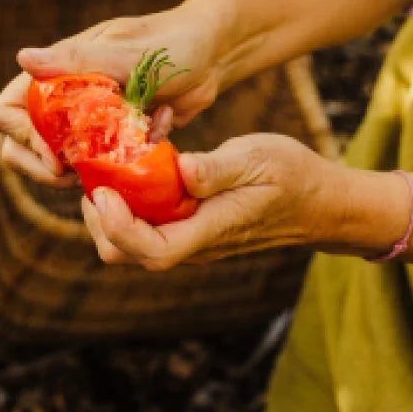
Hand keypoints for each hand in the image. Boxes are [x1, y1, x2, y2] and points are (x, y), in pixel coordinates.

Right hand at [0, 2, 221, 183]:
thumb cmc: (171, 44)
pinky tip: (144, 147)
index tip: (57, 153)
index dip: (23, 137)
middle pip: (19, 144)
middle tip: (72, 175)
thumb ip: (77, 61)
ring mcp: (85, 123)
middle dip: (39, 166)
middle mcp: (63, 99)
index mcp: (56, 73)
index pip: (8, 110)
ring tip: (104, 169)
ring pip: (53, 161)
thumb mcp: (127, 53)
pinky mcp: (110, 142)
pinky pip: (94, 167)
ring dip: (74, 171)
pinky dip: (113, 169)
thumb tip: (22, 58)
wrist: (213, 56)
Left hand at [81, 133, 346, 269]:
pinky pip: (145, 227)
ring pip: (129, 244)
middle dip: (100, 219)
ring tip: (110, 167)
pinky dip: (128, 204)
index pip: (153, 250)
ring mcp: (188, 241)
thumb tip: (184, 170)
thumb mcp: (259, 158)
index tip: (105, 190)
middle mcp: (193, 245)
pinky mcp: (186, 230)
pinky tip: (134, 168)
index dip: (119, 227)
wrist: (317, 202)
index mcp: (209, 232)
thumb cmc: (292, 176)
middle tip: (95, 173)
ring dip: (109, 211)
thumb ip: (219, 168)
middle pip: (126, 253)